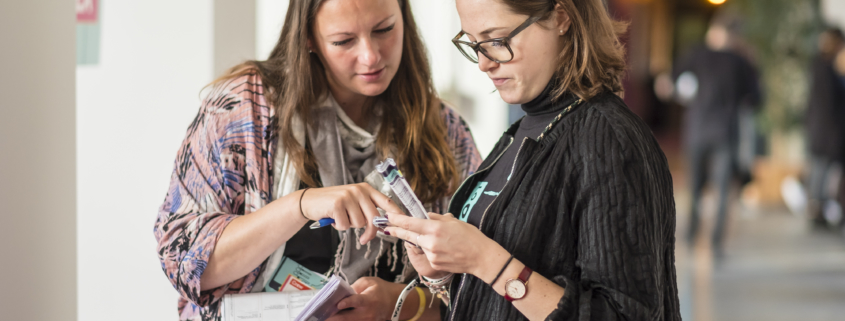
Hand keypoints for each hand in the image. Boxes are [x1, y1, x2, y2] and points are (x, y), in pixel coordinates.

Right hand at [301, 183, 402, 243]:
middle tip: (364, 240)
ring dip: (350, 226)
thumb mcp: (353, 202)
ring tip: (341, 218)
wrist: (309, 201)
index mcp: (366, 189)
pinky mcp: (337, 204)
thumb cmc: (334, 205)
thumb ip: (368, 209)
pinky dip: (339, 226)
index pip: (387, 202)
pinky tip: (333, 218)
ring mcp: (348, 196)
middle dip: (370, 232)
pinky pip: (346, 225)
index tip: (403, 224)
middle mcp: (359, 190)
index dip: (396, 214)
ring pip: (359, 223)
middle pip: (374, 218)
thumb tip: (384, 224)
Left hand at [326, 277, 393, 320]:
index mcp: (369, 299)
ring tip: (323, 318)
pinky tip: (333, 319)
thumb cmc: (381, 289)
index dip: (348, 302)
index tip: (338, 304)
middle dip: (334, 318)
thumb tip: (342, 293)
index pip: (357, 301)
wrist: (396, 303)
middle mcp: (367, 313)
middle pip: (348, 318)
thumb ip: (355, 286)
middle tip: (321, 317)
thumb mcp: (370, 282)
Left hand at [384, 213, 502, 276]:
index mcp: (436, 228)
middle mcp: (431, 241)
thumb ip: (436, 218)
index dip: (397, 220)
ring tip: (440, 239)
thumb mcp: (454, 221)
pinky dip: (431, 250)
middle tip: (387, 227)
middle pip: (408, 235)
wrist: (481, 257)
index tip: (388, 216)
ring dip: (422, 240)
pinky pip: (427, 254)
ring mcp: (431, 254)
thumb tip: (424, 216)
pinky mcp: (433, 263)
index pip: (410, 223)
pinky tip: (444, 249)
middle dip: (396, 231)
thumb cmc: (471, 237)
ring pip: (420, 244)